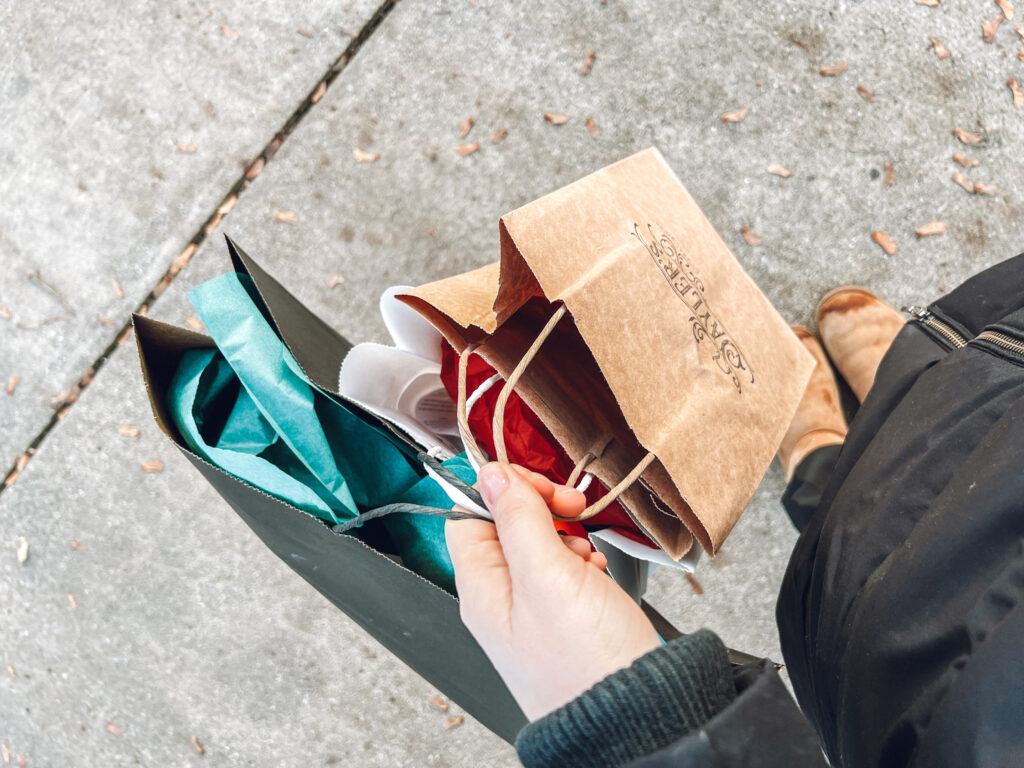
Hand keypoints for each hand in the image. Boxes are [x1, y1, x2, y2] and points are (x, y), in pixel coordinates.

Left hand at [446, 462, 660, 721]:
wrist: (636, 715)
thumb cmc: (587, 661)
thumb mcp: (547, 575)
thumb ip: (517, 519)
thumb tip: (489, 475)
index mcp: (482, 588)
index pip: (468, 514)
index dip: (502, 491)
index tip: (538, 486)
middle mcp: (501, 598)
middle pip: (504, 525)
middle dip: (540, 507)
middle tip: (571, 508)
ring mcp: (533, 609)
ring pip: (538, 544)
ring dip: (565, 533)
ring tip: (586, 550)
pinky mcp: (565, 616)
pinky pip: (564, 570)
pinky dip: (582, 560)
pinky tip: (596, 571)